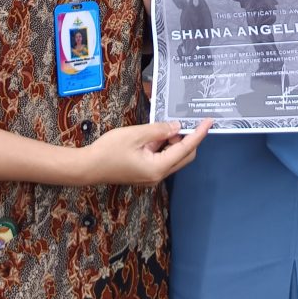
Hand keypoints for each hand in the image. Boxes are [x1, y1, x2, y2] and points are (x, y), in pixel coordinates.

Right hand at [84, 119, 212, 184]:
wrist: (88, 167)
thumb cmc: (109, 150)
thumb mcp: (135, 135)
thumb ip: (159, 130)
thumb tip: (177, 127)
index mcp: (158, 168)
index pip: (186, 148)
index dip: (199, 134)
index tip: (209, 122)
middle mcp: (158, 175)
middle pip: (184, 156)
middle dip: (187, 138)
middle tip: (181, 121)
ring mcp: (151, 176)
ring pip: (173, 157)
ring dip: (174, 142)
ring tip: (164, 126)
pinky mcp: (145, 174)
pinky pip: (162, 159)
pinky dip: (164, 147)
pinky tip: (155, 135)